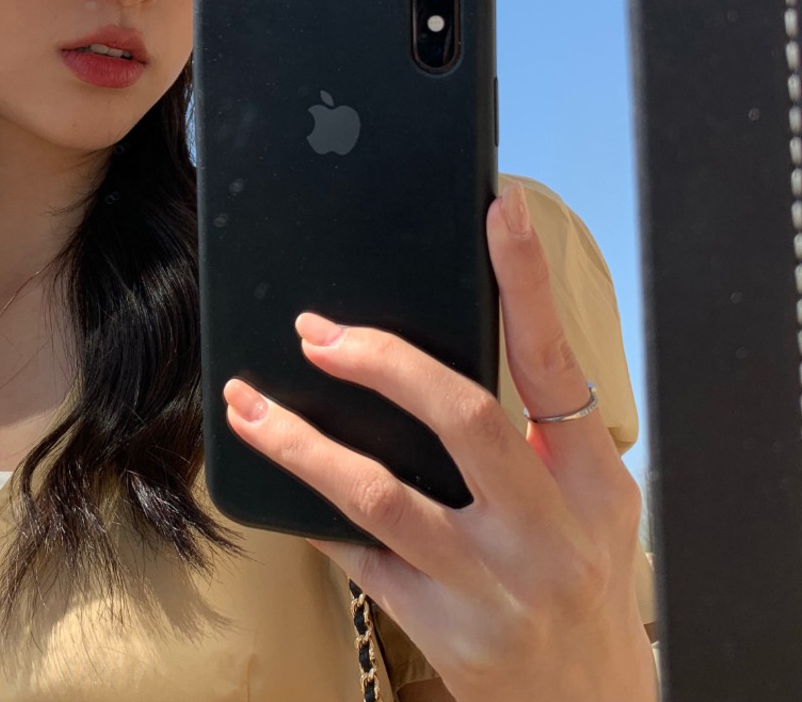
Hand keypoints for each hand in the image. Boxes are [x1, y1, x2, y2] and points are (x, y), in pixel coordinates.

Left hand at [222, 181, 656, 701]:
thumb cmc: (581, 584)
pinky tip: (270, 479)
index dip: (525, 280)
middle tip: (315, 329)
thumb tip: (430, 349)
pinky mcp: (441, 628)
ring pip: (380, 492)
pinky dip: (309, 508)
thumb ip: (530, 434)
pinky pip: (356, 554)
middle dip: (383, 359)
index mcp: (588, 479)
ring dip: (301, 440)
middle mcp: (545, 528)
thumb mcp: (586, 505)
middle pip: (462, 414)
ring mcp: (490, 583)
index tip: (495, 208)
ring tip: (247, 402)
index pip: (552, 359)